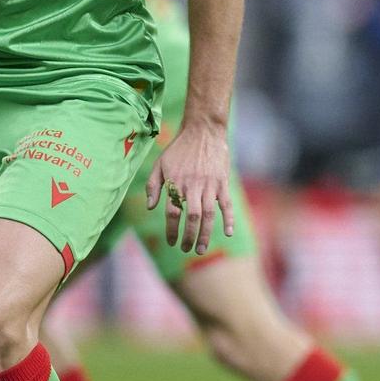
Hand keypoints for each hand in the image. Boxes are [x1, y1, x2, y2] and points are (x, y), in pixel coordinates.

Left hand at [145, 119, 233, 252]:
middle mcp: (193, 186)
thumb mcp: (160, 163)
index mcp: (176, 183)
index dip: (171, 230)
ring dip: (206, 234)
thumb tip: (150, 207)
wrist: (203, 130)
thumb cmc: (179, 148)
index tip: (171, 242)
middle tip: (186, 249)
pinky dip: (229, 220)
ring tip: (201, 250)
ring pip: (209, 215)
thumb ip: (153, 186)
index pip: (173, 212)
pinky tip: (229, 233)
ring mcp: (210, 185)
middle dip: (189, 237)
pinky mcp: (223, 182)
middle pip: (192, 217)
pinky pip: (227, 204)